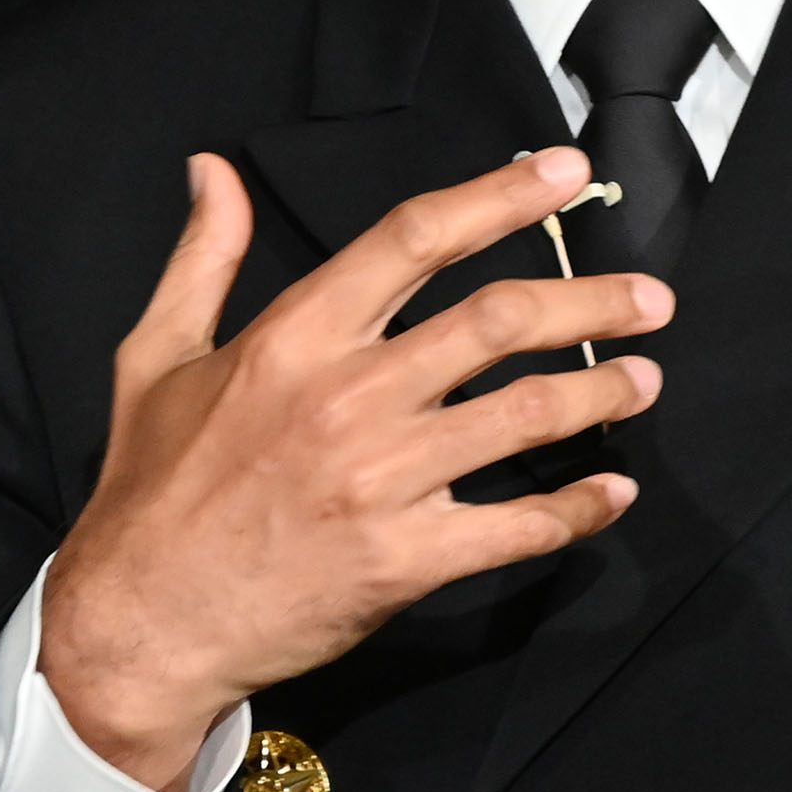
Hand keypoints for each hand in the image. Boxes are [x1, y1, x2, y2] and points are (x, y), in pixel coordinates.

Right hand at [41, 147, 669, 791]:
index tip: (564, 173)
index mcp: (295, 336)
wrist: (141, 622)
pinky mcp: (403, 559)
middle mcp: (348, 396)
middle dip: (590, 300)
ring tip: (646, 380)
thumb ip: (203, 257)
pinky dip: (577, 509)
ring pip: (523, 416)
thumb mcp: (156, 357)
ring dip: (600, 393)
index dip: (501, 198)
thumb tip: (212, 169)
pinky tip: (615, 494)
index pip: (417, 239)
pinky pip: (515, 527)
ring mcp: (381, 480)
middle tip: (650, 297)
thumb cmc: (152, 490)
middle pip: (499, 321)